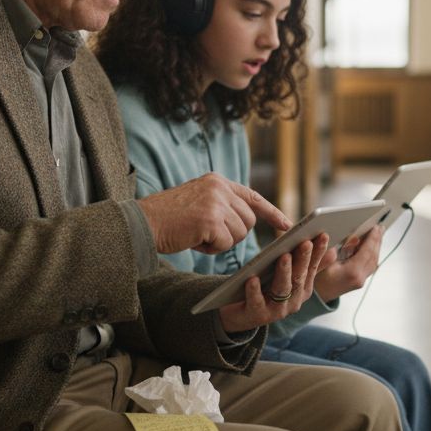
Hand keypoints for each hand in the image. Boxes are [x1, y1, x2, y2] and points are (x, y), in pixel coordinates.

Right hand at [138, 172, 291, 254]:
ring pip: (239, 234)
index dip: (271, 212)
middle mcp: (219, 188)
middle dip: (233, 233)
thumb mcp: (199, 201)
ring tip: (197, 234)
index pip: (253, 196)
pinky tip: (193, 240)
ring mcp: (215, 203)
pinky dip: (211, 248)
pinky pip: (225, 243)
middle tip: (207, 234)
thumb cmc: (168, 218)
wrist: (143, 223)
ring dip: (220, 242)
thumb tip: (247, 221)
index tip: (287, 224)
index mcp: (217, 181)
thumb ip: (222, 205)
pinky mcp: (210, 220)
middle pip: (248, 220)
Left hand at [218, 233, 329, 333]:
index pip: (312, 268)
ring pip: (282, 290)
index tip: (323, 235)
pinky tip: (252, 278)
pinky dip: (255, 290)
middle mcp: (293, 301)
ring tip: (284, 256)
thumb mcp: (288, 278)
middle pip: (299, 278)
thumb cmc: (267, 291)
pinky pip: (256, 302)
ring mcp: (276, 310)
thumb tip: (332, 251)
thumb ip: (308, 265)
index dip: (318, 252)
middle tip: (305, 243)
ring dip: (284, 272)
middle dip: (303, 259)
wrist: (244, 315)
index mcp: (302, 290)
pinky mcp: (256, 315)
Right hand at [314, 225, 384, 301]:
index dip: (372, 237)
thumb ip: (338, 248)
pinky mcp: (360, 281)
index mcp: (352, 272)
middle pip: (373, 256)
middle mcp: (359, 278)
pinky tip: (372, 247)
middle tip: (380, 227)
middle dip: (377, 240)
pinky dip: (373, 254)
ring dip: (377, 247)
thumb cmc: (318, 281)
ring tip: (378, 235)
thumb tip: (352, 238)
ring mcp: (361, 281)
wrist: (318, 296)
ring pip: (374, 261)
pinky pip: (371, 266)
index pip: (367, 251)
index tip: (376, 227)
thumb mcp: (322, 262)